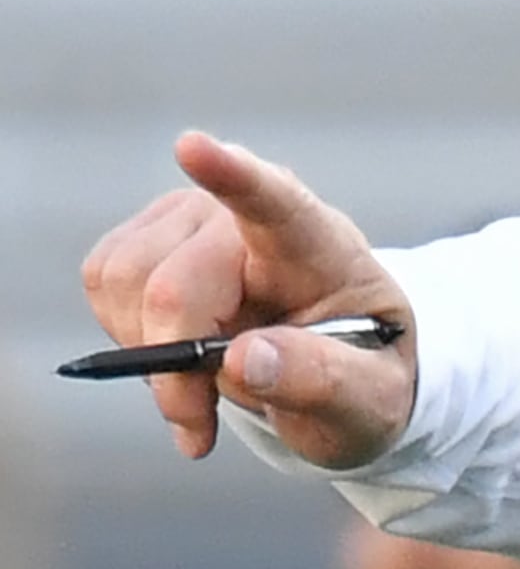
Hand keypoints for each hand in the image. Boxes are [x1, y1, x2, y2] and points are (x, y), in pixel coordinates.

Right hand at [80, 132, 417, 468]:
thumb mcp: (368, 399)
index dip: (231, 175)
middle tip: (199, 422)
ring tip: (204, 381)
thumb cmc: (360, 375)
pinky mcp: (147, 236)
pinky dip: (127, 338)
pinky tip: (177, 354)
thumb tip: (242, 359)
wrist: (337, 368)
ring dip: (149, 355)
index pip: (277, 202)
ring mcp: (192, 219)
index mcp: (321, 244)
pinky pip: (101, 285)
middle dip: (173, 370)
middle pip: (172, 287)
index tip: (192, 147)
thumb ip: (321, 380)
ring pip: (121, 283)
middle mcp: (248, 217)